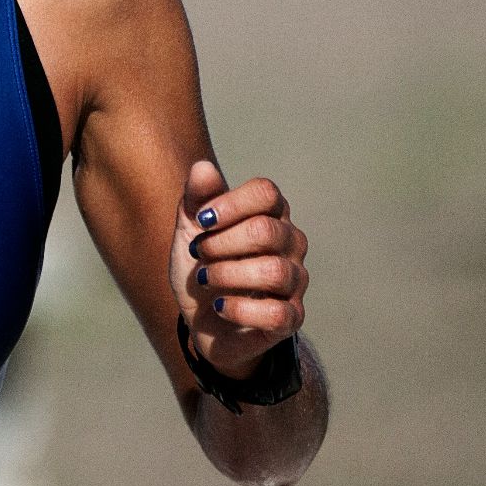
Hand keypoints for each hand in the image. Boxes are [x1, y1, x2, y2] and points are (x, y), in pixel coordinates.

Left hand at [168, 160, 308, 379]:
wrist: (204, 318)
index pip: (265, 193)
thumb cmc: (203, 265)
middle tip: (199, 253)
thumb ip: (196, 198)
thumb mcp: (190, 229)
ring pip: (273, 271)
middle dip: (221, 243)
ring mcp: (295, 281)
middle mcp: (291, 243)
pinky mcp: (291, 318)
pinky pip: (276, 312)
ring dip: (227, 275)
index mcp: (271, 214)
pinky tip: (218, 306)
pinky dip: (238, 309)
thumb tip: (202, 167)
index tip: (200, 221)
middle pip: (266, 231)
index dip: (229, 204)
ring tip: (205, 280)